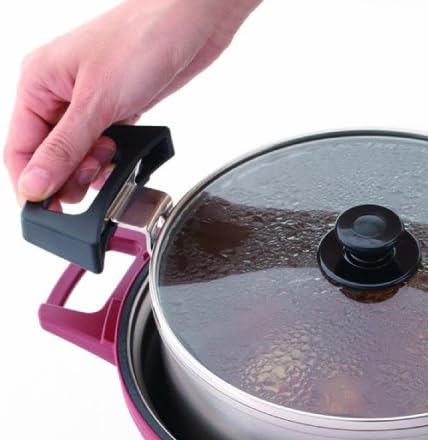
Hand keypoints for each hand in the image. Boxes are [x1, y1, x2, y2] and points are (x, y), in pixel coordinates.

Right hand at [3, 0, 259, 204]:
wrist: (191, 23)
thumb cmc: (142, 40)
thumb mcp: (97, 103)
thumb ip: (65, 148)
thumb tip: (34, 184)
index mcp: (37, 82)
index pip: (19, 148)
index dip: (32, 184)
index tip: (48, 212)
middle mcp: (58, 91)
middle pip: (49, 154)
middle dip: (68, 176)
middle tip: (92, 184)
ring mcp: (89, 100)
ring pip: (79, 153)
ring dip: (93, 168)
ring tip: (111, 163)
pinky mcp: (119, 107)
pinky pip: (106, 144)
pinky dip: (114, 157)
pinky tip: (125, 156)